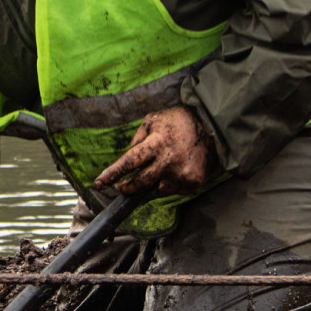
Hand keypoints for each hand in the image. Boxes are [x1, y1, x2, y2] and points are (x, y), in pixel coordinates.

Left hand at [92, 106, 211, 196]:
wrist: (212, 127)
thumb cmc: (179, 121)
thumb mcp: (153, 120)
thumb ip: (137, 139)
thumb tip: (126, 157)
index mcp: (156, 143)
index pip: (129, 162)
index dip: (112, 174)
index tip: (98, 183)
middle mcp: (168, 161)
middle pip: (140, 183)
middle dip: (127, 187)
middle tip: (121, 187)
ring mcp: (181, 173)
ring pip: (158, 190)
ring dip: (153, 184)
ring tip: (162, 168)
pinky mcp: (193, 182)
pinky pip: (175, 190)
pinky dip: (171, 184)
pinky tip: (177, 170)